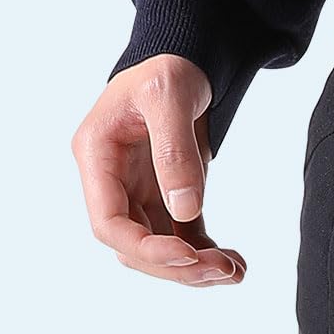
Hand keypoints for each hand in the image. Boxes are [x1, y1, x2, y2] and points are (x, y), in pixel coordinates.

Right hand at [72, 56, 244, 287]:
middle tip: (223, 270)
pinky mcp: (166, 202)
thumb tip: (184, 209)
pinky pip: (183, 242)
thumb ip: (175, 151)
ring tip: (235, 270)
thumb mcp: (170, 96)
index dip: (145, 249)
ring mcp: (139, 196)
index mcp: (97, 156)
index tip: (187, 255)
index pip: (108, 223)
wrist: (186, 63)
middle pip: (134, 249)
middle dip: (178, 267)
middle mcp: (113, 183)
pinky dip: (208, 257)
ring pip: (160, 253)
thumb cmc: (168, 68)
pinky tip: (236, 263)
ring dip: (197, 270)